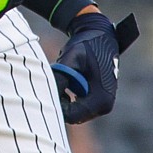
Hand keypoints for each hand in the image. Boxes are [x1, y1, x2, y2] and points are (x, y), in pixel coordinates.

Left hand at [52, 6, 123, 122]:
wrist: (100, 35)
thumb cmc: (86, 45)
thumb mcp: (70, 60)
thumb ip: (59, 79)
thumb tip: (47, 97)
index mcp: (101, 98)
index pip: (72, 116)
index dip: (57, 106)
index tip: (49, 89)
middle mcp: (105, 105)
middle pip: (73, 116)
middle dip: (61, 102)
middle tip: (57, 82)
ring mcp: (104, 104)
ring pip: (75, 112)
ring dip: (65, 99)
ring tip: (64, 80)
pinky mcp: (100, 101)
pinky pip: (80, 107)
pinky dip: (70, 98)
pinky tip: (69, 83)